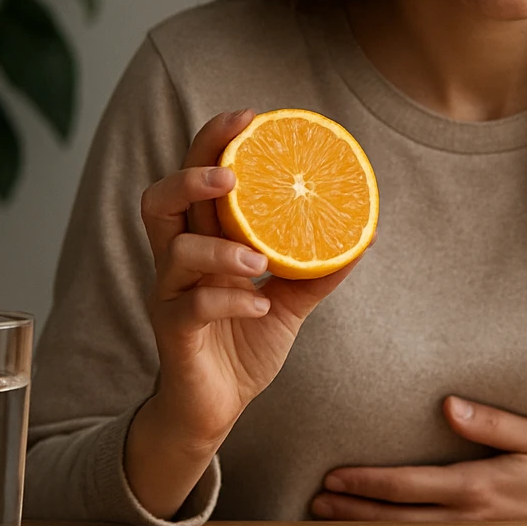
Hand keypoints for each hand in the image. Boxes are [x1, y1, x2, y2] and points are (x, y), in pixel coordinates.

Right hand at [125, 108, 359, 517]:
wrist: (216, 409)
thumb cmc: (243, 344)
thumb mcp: (289, 301)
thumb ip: (317, 267)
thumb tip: (366, 232)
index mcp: (200, 241)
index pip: (195, 179)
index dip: (213, 142)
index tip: (250, 116)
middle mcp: (176, 261)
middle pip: (161, 200)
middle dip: (192, 176)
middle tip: (231, 172)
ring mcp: (169, 296)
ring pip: (174, 252)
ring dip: (219, 248)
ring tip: (260, 259)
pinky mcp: (173, 333)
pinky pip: (191, 307)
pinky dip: (228, 301)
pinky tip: (259, 305)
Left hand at [310, 396, 526, 521]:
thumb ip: (492, 422)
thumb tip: (449, 405)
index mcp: (478, 488)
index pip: (407, 487)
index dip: (366, 482)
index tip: (334, 476)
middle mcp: (467, 522)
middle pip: (394, 521)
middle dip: (352, 511)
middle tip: (316, 503)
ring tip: (329, 521)